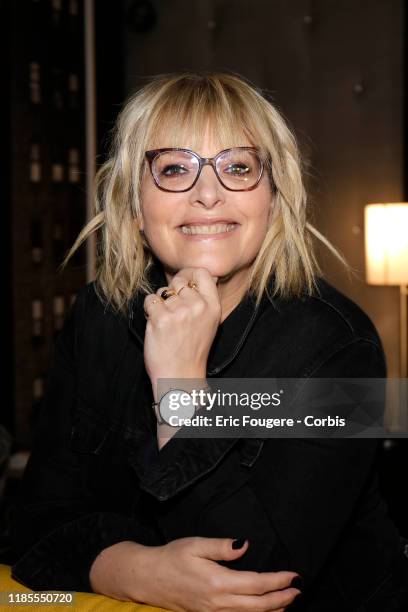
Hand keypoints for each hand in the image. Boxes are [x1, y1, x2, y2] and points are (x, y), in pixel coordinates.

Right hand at [89, 537, 301, 611]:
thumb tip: (245, 544)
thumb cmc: (171, 558)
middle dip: (282, 599)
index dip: (278, 581)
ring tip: (288, 602)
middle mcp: (218, 603)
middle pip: (258, 606)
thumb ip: (222, 547)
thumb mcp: (195, 544)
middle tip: (298, 591)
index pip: (257, 585)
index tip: (294, 576)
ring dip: (272, 611)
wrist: (148, 578)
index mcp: (218, 582)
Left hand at [143, 267, 220, 395]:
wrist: (180, 376)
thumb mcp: (209, 323)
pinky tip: (156, 323)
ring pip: (163, 292)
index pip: (203, 273)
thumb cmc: (192, 351)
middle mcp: (198, 306)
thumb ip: (205, 300)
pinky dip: (149, 310)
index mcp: (213, 307)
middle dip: (171, 292)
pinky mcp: (161, 319)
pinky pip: (150, 300)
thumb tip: (201, 275)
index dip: (190, 272)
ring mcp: (179, 312)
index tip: (183, 280)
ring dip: (160, 304)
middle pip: (179, 281)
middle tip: (171, 310)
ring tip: (166, 323)